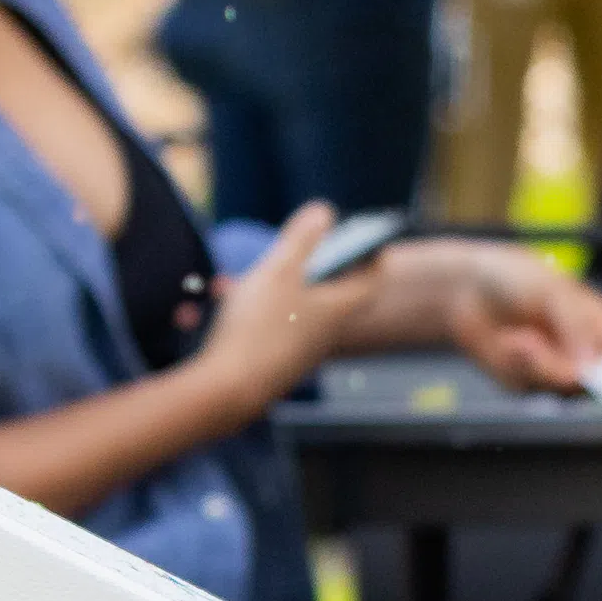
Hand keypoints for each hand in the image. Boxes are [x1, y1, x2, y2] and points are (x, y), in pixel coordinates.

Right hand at [192, 220, 369, 413]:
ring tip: (244, 273)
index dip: (373, 254)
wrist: (228, 390)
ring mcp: (302, 349)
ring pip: (297, 307)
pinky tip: (228, 299)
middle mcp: (327, 332)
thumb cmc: (258, 327)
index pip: (372, 278)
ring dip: (275, 285)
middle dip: (314, 265)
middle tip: (300, 246)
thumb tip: (325, 211)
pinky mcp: (276, 362)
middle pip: (333, 291)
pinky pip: (273, 325)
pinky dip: (258, 308)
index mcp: (338, 308)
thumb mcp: (279, 271)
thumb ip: (301, 239)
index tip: (369, 235)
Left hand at [371, 241, 601, 386]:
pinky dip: (516, 367)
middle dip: (565, 369)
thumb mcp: (554, 292)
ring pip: (560, 389)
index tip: (600, 376)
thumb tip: (590, 367)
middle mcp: (584, 354)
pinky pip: (530, 388)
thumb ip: (576, 327)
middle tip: (537, 345)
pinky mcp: (527, 382)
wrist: (466, 287)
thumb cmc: (518, 279)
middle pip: (594, 383)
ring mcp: (555, 370)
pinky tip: (508, 343)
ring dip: (538, 365)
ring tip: (519, 339)